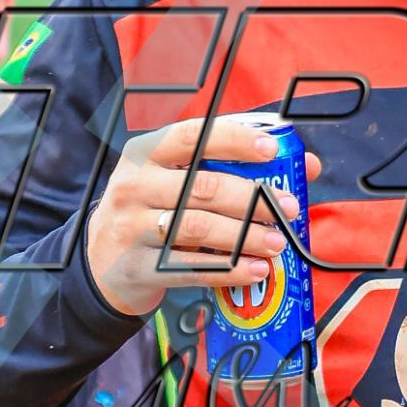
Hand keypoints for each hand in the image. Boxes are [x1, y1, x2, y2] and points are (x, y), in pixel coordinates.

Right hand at [83, 115, 319, 319]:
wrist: (100, 261)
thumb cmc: (153, 210)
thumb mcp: (177, 180)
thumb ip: (233, 167)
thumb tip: (306, 165)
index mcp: (145, 154)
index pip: (192, 136)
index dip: (234, 140)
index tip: (272, 150)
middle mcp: (133, 185)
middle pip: (203, 187)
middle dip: (254, 199)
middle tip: (289, 209)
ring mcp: (131, 228)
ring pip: (199, 228)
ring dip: (246, 236)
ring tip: (277, 243)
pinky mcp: (138, 267)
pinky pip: (191, 268)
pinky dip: (230, 270)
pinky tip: (256, 270)